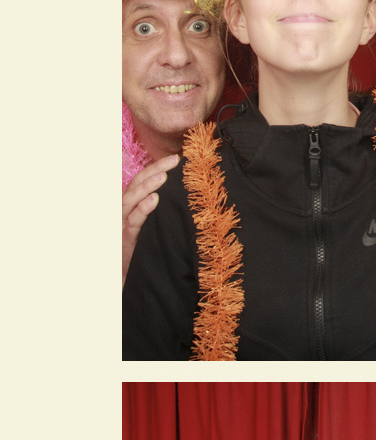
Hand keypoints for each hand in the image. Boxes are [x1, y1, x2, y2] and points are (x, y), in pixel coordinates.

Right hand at [122, 156, 180, 283]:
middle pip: (137, 184)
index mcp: (133, 206)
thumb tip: (189, 201)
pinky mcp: (124, 239)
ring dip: (147, 186)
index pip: (143, 180)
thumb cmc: (145, 253)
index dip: (156, 167)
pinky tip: (154, 200)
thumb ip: (165, 215)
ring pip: (131, 199)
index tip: (177, 158)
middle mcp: (125, 211)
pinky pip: (132, 221)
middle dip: (154, 170)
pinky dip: (143, 209)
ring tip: (164, 176)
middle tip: (174, 160)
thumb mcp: (156, 230)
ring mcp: (122, 224)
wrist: (128, 281)